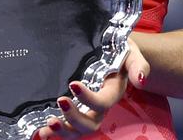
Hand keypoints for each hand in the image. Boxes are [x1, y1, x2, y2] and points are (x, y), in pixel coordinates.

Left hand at [33, 38, 149, 138]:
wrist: (112, 51)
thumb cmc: (119, 51)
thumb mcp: (131, 53)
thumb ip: (137, 64)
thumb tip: (141, 79)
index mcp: (113, 92)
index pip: (104, 102)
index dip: (89, 98)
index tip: (73, 84)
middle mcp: (100, 107)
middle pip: (91, 123)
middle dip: (75, 119)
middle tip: (61, 101)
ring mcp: (87, 110)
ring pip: (78, 130)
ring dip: (63, 131)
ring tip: (49, 123)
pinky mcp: (75, 109)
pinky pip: (66, 126)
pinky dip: (53, 132)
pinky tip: (41, 132)